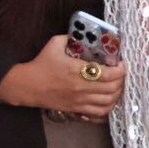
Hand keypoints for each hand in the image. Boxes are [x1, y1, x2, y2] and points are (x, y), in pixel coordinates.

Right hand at [0, 34, 124, 118]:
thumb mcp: (55, 43)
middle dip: (121, 80)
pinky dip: (108, 107)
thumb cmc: (41, 64)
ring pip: (108, 102)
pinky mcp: (76, 109)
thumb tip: (86, 34)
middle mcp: (81, 87)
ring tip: (117, 85)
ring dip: (117, 93)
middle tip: (120, 72)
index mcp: (78, 70)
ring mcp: (80, 101)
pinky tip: (109, 99)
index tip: (121, 62)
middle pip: (112, 88)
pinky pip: (99, 113)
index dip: (121, 69)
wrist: (27, 86)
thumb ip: (72, 38)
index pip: (108, 73)